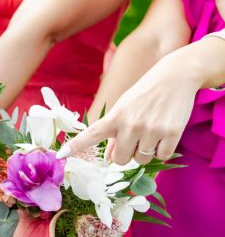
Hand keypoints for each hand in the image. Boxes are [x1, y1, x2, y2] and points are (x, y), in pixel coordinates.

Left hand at [58, 55, 199, 164]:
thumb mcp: (124, 108)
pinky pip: (161, 156)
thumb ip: (114, 133)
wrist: (175, 76)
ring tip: (151, 131)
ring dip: (144, 151)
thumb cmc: (144, 94)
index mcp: (115, 116)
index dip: (75, 146)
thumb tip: (109, 159)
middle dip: (125, 154)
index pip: (91, 135)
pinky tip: (164, 133)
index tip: (60, 155)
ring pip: (141, 160)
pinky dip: (162, 150)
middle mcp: (131, 124)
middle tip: (133, 139)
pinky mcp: (172, 133)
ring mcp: (151, 129)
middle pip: (120, 159)